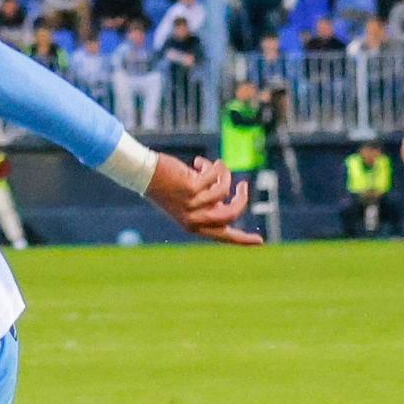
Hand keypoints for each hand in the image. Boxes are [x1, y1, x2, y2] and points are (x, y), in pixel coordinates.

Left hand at [145, 154, 263, 245]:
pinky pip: (215, 176)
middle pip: (231, 214)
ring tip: (213, 166)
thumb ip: (209, 204)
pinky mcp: (190, 189)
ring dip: (223, 174)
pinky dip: (213, 166)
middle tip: (243, 185)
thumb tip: (228, 199)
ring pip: (224, 190)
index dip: (243, 239)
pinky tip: (199, 162)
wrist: (143, 174)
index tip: (260, 242)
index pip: (223, 236)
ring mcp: (191, 205)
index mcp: (193, 226)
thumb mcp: (190, 201)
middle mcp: (193, 219)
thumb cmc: (167, 186)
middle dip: (242, 199)